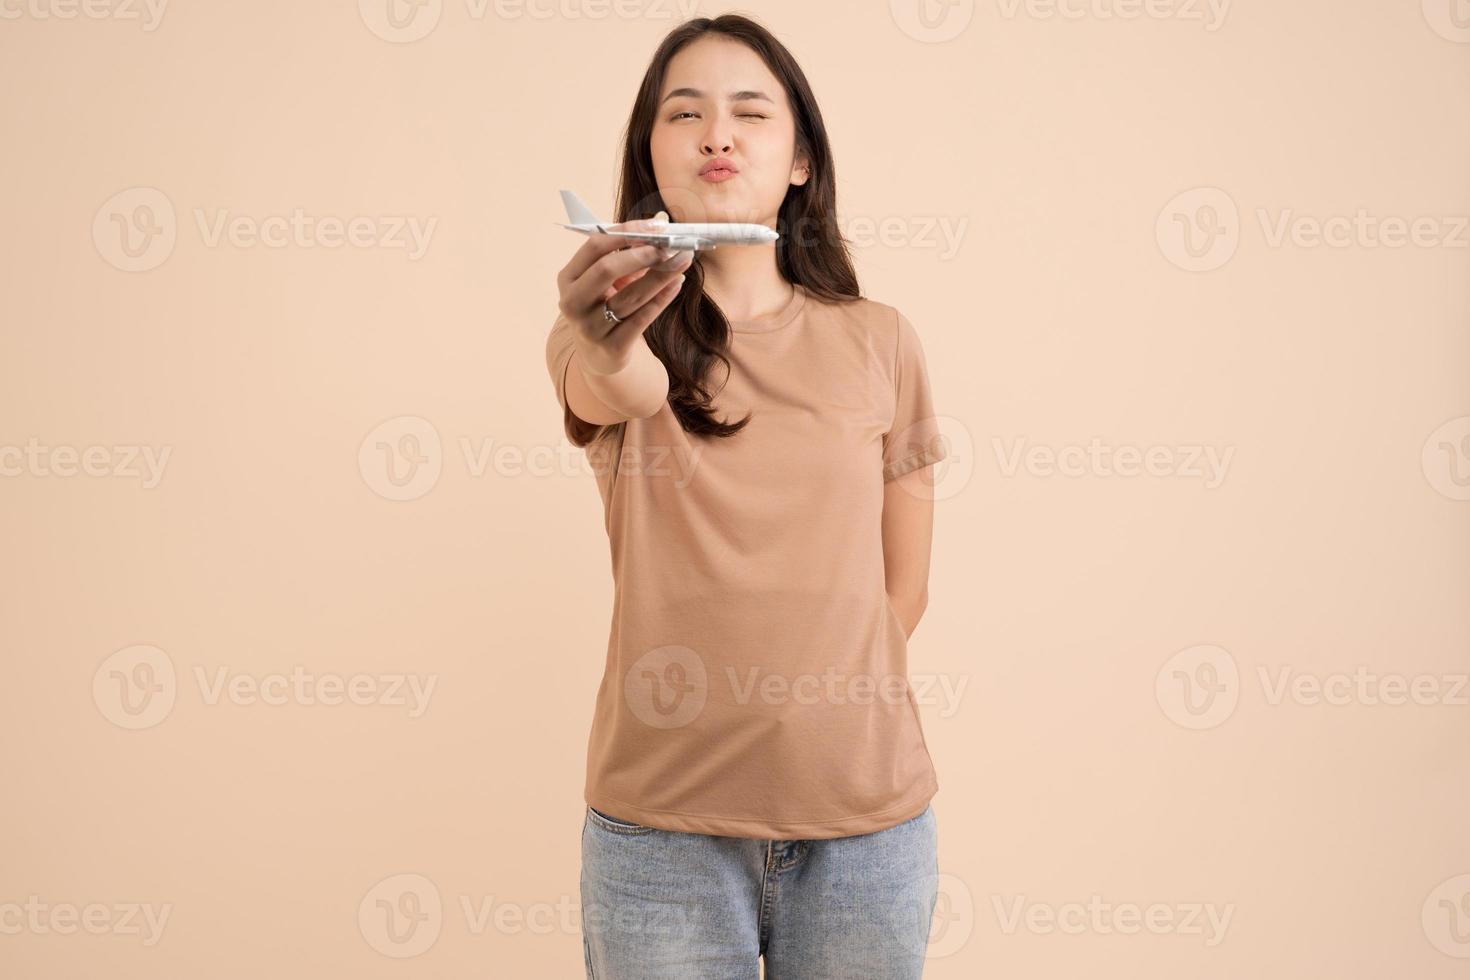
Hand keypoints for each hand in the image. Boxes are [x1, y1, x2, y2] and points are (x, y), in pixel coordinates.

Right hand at [555, 210, 693, 374]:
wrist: (598, 355)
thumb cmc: (604, 305)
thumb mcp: (608, 278)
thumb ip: (630, 250)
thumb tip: (661, 219)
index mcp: (569, 277)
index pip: (595, 246)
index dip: (626, 233)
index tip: (657, 226)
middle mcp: (573, 302)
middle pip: (606, 269)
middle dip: (642, 254)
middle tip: (670, 244)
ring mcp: (590, 328)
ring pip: (630, 296)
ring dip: (661, 275)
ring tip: (683, 258)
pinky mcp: (612, 348)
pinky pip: (642, 319)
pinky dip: (662, 298)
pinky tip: (678, 282)